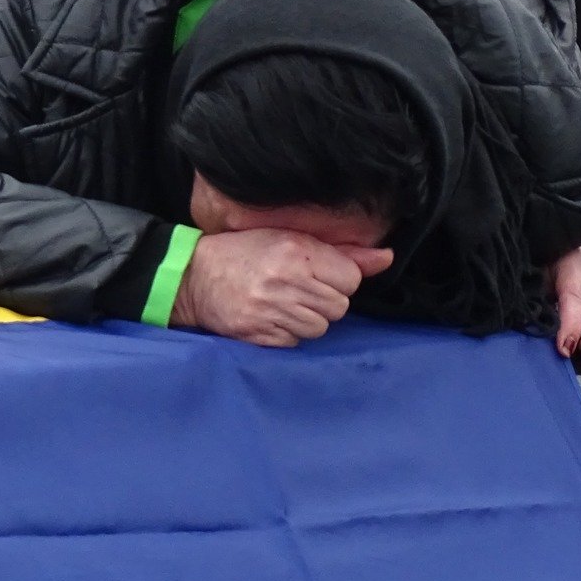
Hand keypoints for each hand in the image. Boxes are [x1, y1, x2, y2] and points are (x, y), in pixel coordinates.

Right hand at [170, 229, 394, 346]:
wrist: (194, 276)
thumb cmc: (245, 252)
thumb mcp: (289, 239)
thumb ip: (341, 252)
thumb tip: (386, 258)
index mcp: (296, 251)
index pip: (350, 279)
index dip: (336, 278)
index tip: (315, 273)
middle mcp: (286, 281)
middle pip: (339, 307)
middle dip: (324, 300)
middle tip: (297, 288)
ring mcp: (272, 310)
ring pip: (320, 328)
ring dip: (307, 318)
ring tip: (283, 302)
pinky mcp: (261, 334)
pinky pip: (296, 342)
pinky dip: (288, 332)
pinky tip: (271, 316)